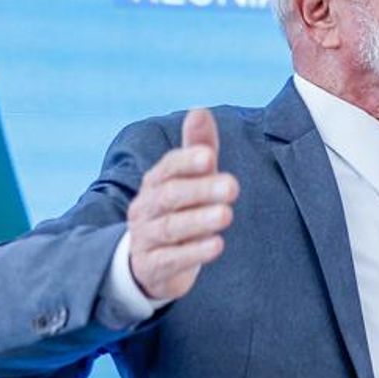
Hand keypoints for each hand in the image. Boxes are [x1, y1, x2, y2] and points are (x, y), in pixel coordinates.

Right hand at [126, 108, 237, 301]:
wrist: (147, 262)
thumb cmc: (175, 209)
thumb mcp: (187, 179)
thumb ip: (197, 147)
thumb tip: (200, 111)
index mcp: (155, 182)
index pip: (168, 168)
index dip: (186, 161)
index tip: (209, 156)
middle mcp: (146, 208)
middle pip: (170, 197)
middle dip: (200, 190)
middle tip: (232, 187)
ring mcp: (146, 238)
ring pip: (170, 228)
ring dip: (199, 221)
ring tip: (227, 215)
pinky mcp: (153, 266)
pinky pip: (170, 259)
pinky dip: (193, 253)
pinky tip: (216, 246)